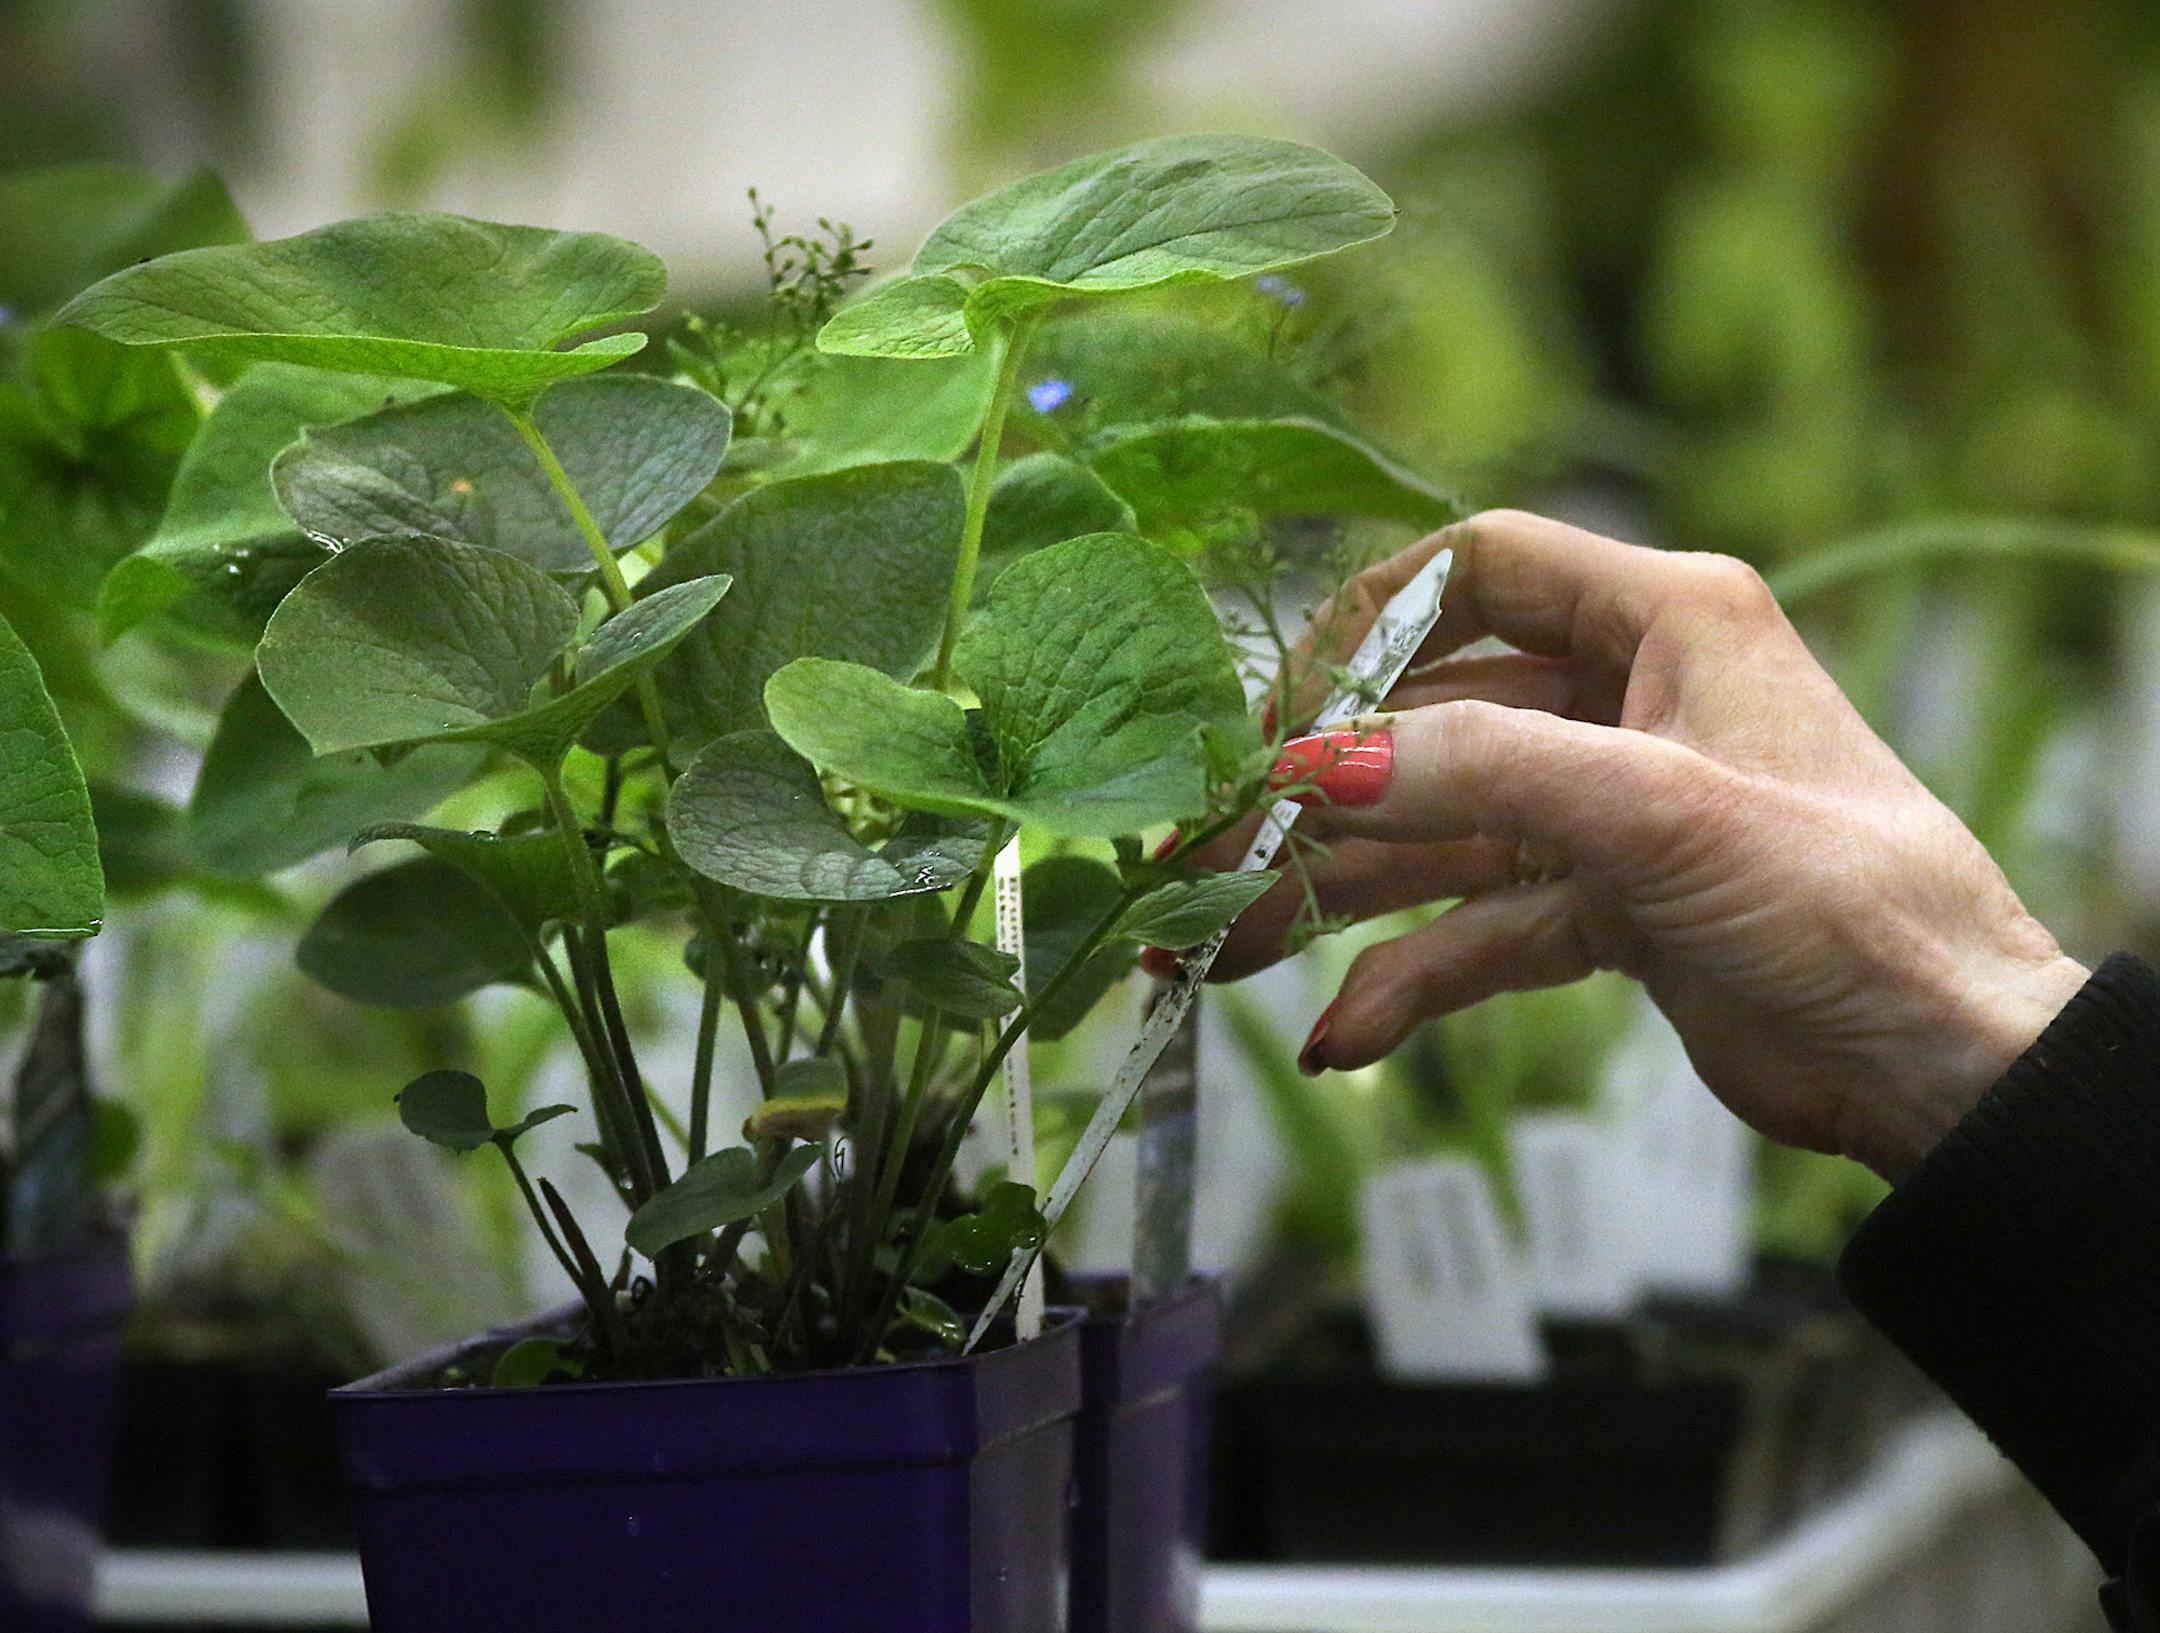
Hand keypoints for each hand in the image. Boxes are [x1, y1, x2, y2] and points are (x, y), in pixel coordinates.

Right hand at [1204, 510, 2087, 1180]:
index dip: (1371, 620)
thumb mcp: (1660, 813)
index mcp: (1665, 620)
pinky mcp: (1607, 908)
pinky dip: (1413, 976)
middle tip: (1212, 846)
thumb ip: (1482, 773)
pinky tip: (1344, 1033)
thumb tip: (1315, 762)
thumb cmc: (1846, 901)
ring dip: (1336, 890)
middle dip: (1321, 787)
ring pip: (1439, 832)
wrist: (1941, 1064)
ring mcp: (1611, 809)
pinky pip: (1479, 927)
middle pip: (1433, 717)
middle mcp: (1626, 700)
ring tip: (1226, 945)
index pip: (1480, 567)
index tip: (1283, 702)